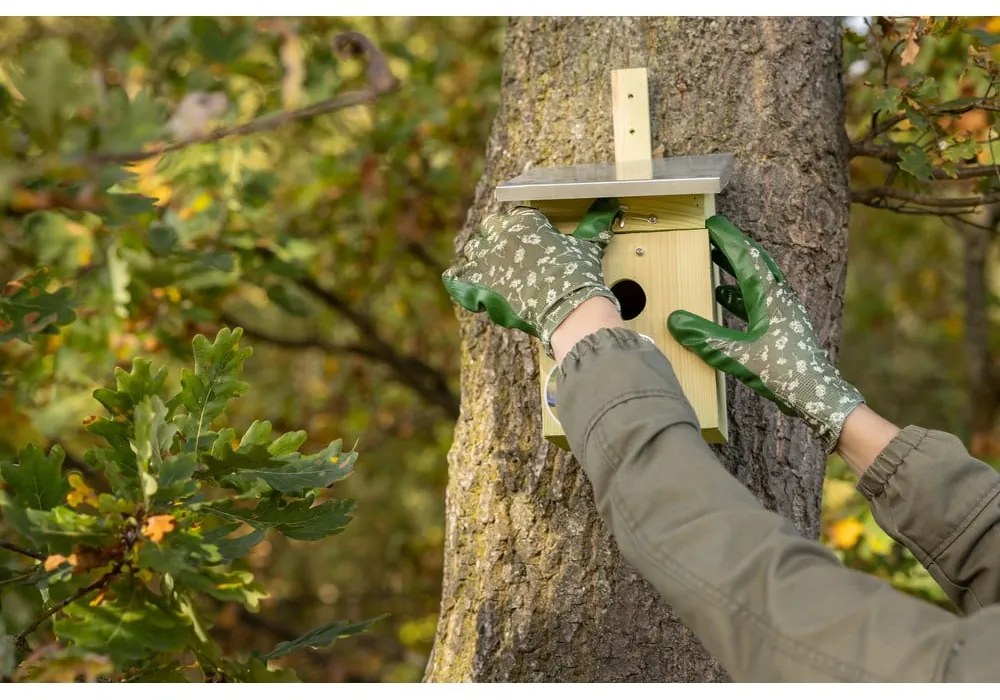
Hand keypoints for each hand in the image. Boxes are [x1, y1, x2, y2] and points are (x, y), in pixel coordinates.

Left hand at [442, 200, 619, 356]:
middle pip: (492, 227)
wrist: (567, 309)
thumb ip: (594, 225)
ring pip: (474, 250)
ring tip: (491, 269)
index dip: (524, 228)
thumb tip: (609, 208)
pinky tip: (464, 282)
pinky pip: (458, 278)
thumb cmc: (579, 277)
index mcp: (527, 222)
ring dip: (480, 257)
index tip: (530, 239)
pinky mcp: (478, 284)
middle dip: (498, 236)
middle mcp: (503, 235)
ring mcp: (488, 259)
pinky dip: (459, 280)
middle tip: (509, 253)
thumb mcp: (588, 247)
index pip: (519, 216)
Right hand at [667, 215, 863, 451]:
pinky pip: (757, 299)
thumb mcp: (738, 356)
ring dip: (734, 269)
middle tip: (711, 237)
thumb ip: (705, 337)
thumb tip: (675, 321)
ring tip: (713, 262)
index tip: (711, 224)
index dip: (726, 239)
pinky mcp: (784, 325)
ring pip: (756, 280)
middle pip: (753, 263)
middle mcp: (779, 298)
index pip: (744, 258)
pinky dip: (739, 293)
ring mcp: (783, 311)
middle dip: (731, 249)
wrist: (818, 396)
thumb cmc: (784, 373)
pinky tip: (724, 299)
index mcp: (769, 297)